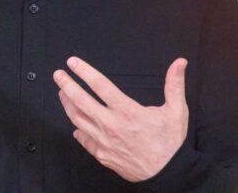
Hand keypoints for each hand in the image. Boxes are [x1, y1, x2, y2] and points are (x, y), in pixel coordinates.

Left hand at [53, 56, 187, 181]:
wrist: (168, 174)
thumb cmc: (170, 143)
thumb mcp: (176, 110)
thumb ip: (174, 84)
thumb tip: (179, 63)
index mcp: (127, 111)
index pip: (100, 86)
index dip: (84, 72)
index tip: (73, 63)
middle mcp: (111, 125)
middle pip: (81, 101)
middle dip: (67, 85)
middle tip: (58, 75)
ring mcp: (104, 141)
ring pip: (78, 119)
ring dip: (67, 105)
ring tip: (62, 93)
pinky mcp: (102, 154)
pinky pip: (84, 140)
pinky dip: (77, 130)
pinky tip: (74, 125)